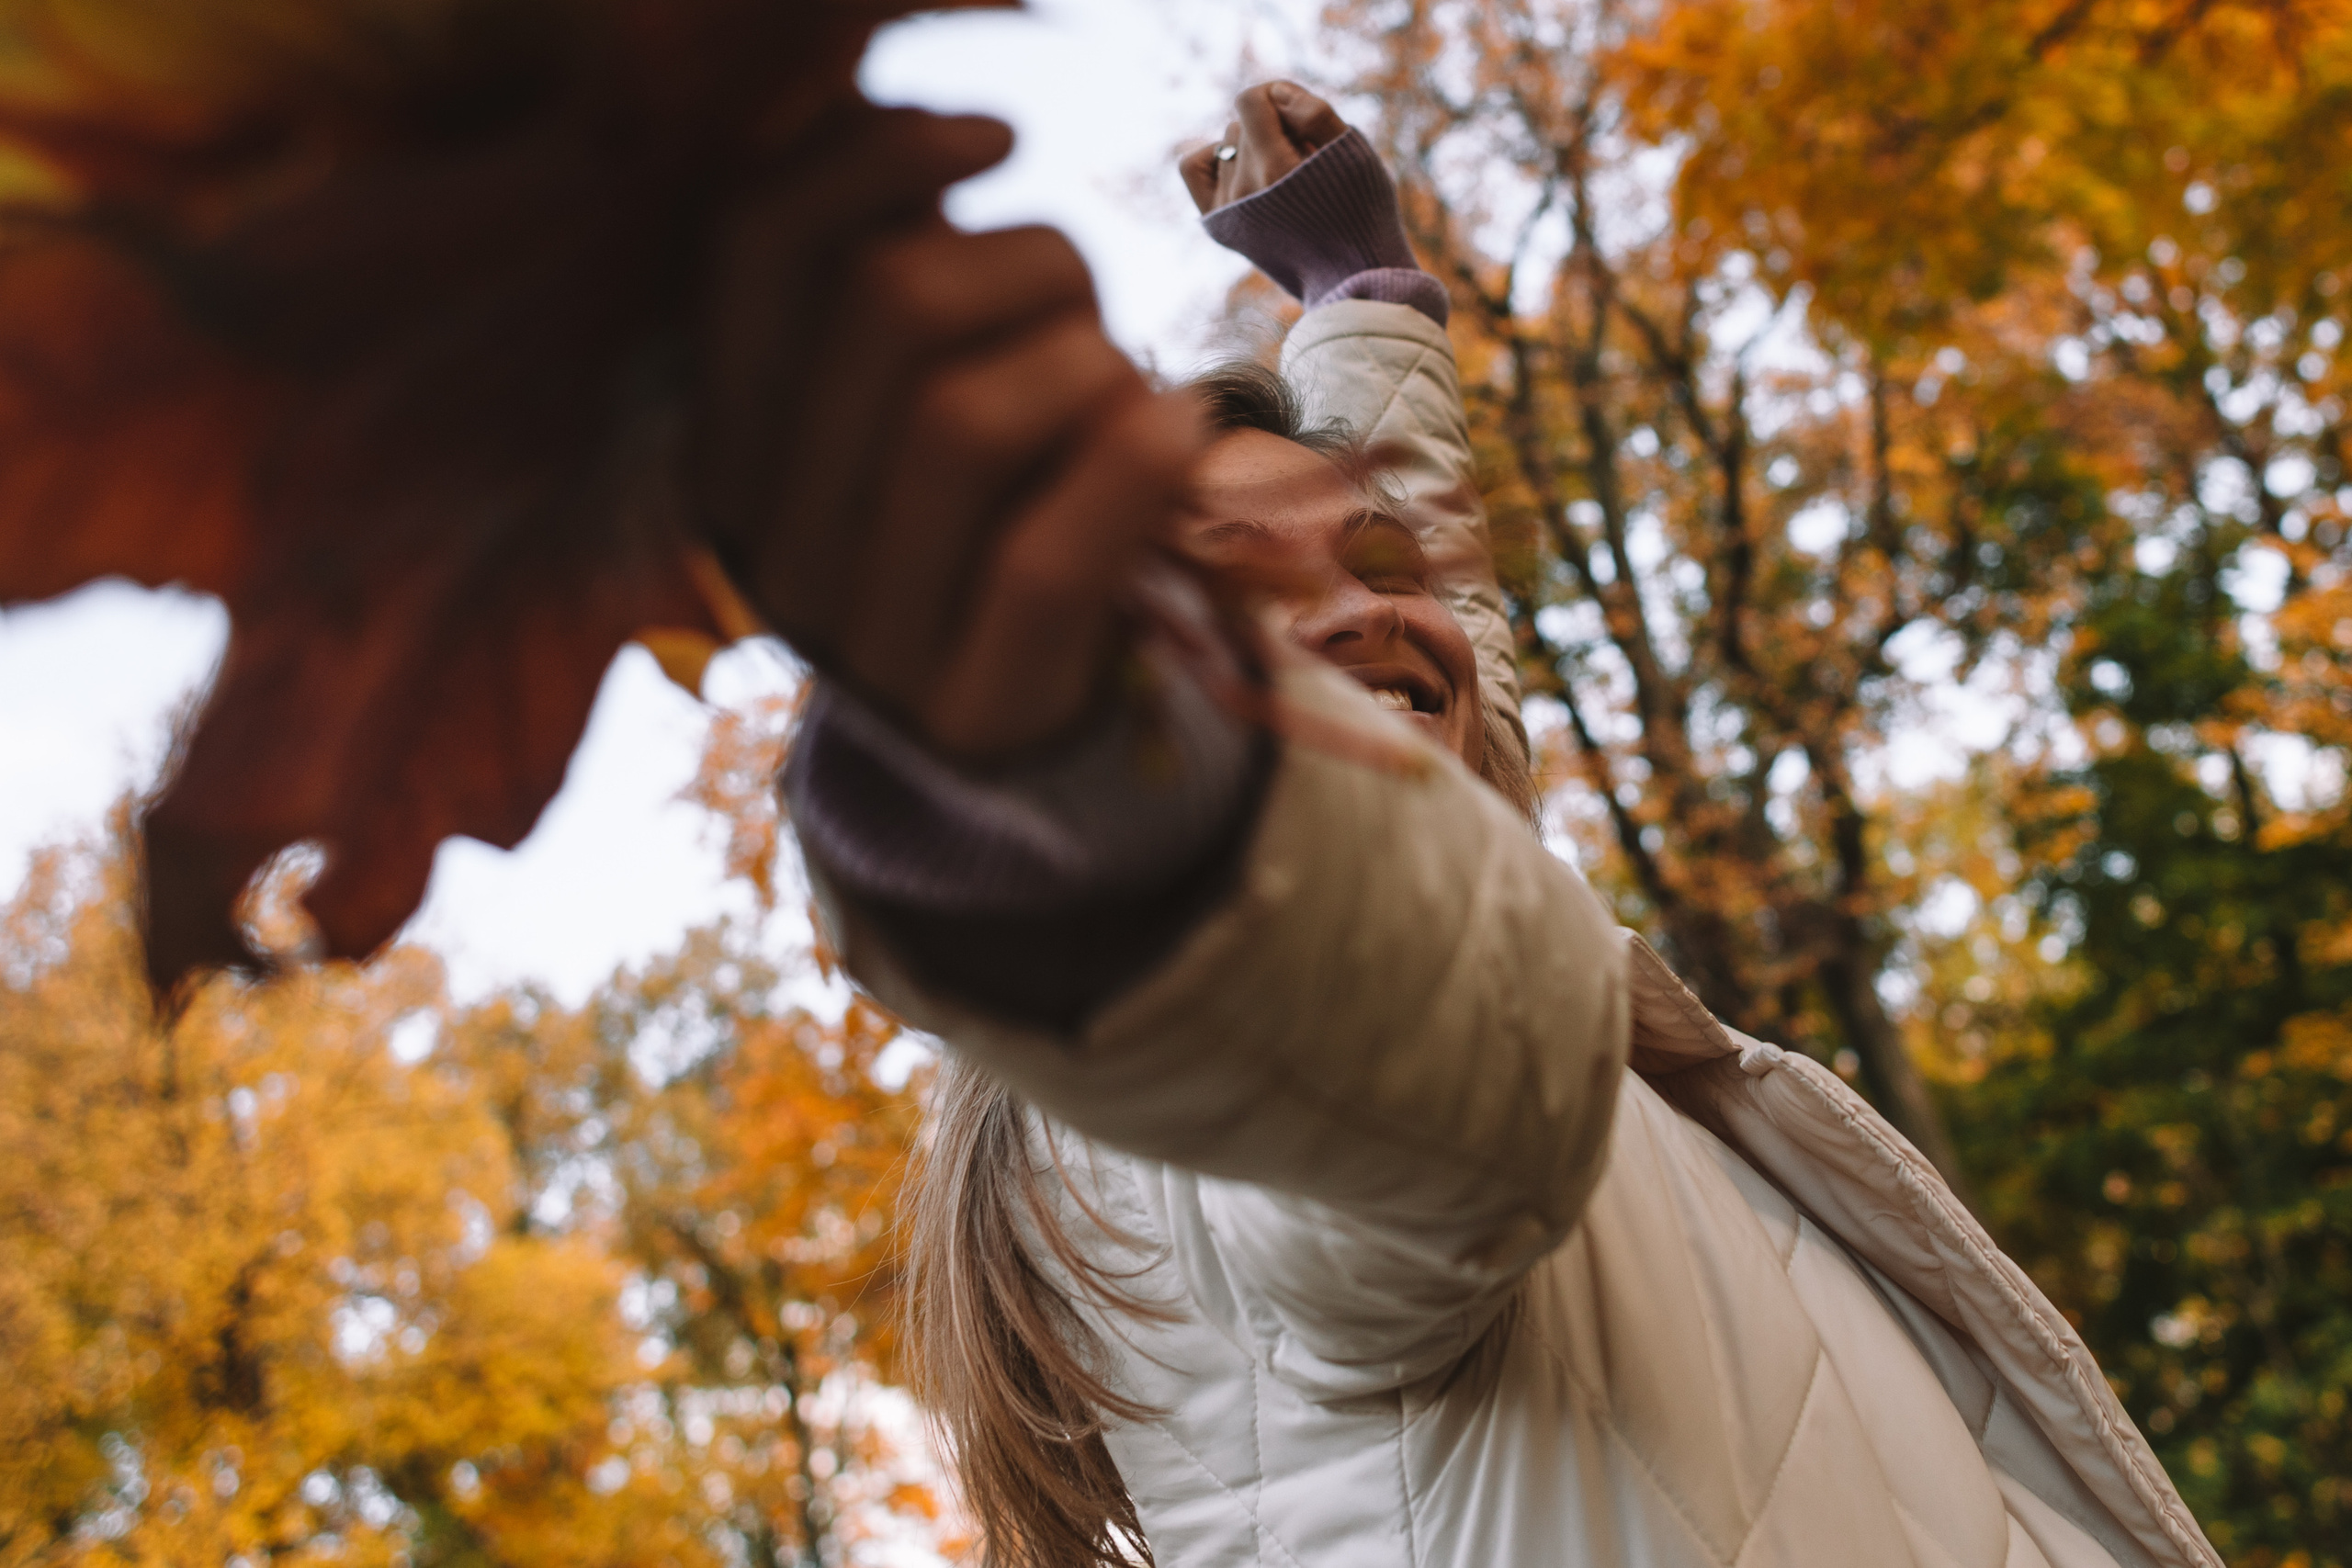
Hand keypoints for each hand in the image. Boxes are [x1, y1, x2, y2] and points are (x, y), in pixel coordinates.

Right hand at [696, 105, 1204, 760]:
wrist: (1022, 739)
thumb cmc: (991, 515)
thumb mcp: (919, 386)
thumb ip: (891, 271)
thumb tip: (910, 117)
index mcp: (730, 439)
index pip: (752, 251)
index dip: (873, 153)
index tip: (992, 134)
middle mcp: (771, 539)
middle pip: (885, 309)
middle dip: (1027, 264)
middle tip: (1085, 307)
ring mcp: (862, 640)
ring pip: (963, 420)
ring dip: (1087, 363)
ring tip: (1122, 392)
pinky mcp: (971, 711)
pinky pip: (1042, 562)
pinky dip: (1134, 465)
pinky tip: (1178, 427)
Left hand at [1179, 81, 1350, 215]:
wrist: (1349, 276)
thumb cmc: (1360, 211)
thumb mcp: (1355, 154)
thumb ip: (1314, 112)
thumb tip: (1275, 91)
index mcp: (1276, 169)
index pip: (1249, 100)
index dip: (1277, 96)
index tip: (1300, 118)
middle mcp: (1244, 190)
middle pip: (1240, 124)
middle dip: (1271, 130)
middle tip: (1302, 160)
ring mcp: (1227, 209)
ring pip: (1226, 144)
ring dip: (1252, 149)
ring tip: (1283, 176)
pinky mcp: (1219, 223)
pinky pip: (1194, 168)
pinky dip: (1216, 158)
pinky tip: (1244, 168)